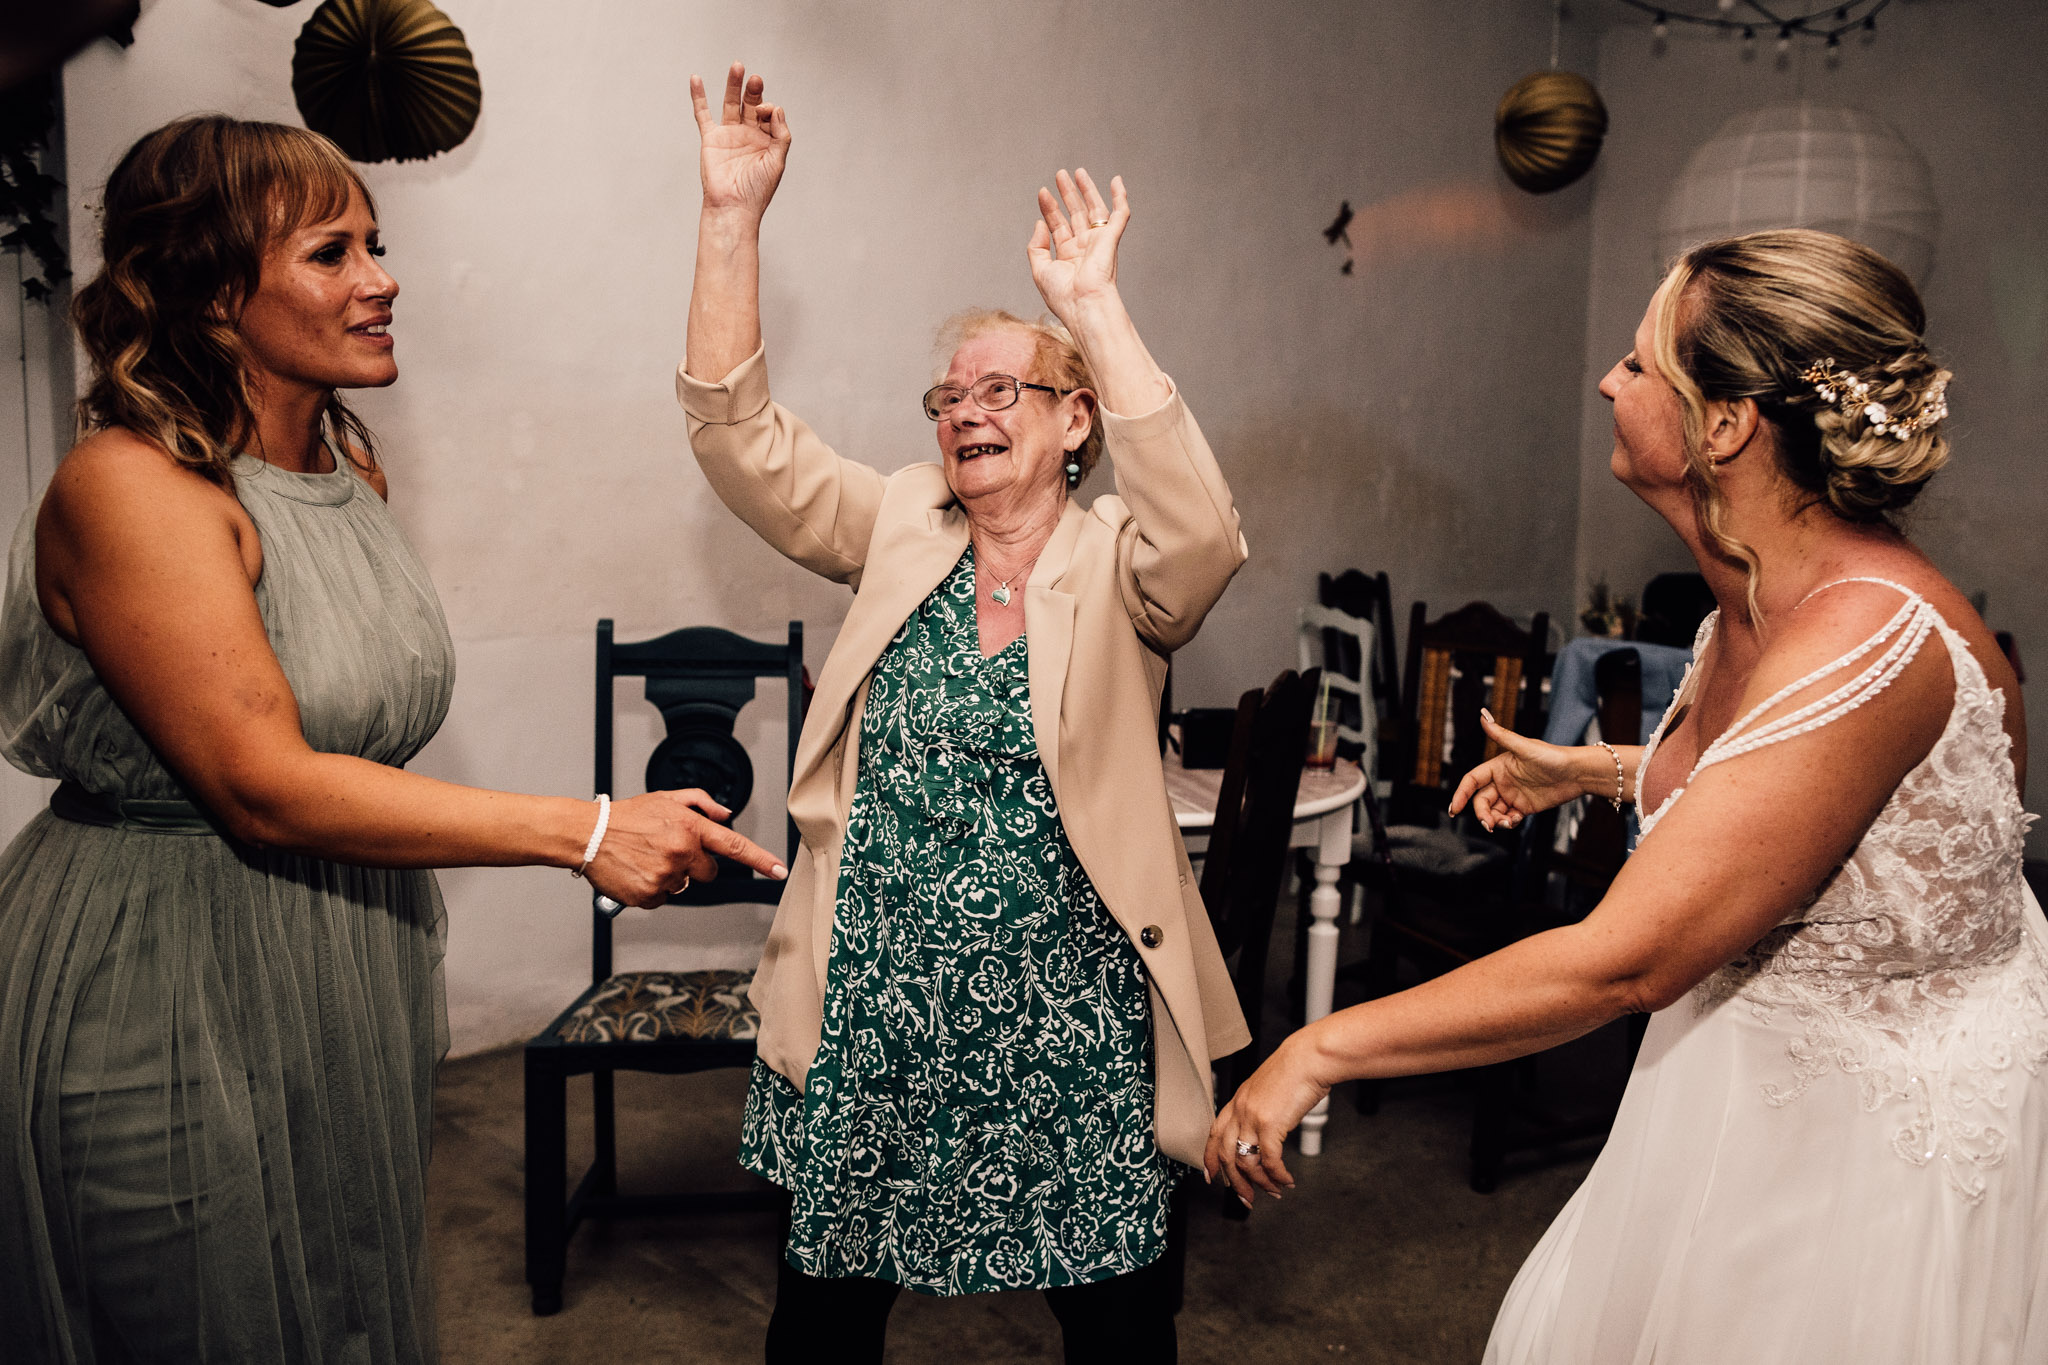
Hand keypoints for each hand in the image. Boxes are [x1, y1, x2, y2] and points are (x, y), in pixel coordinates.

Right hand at [583, 788, 786, 909]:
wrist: (588, 834)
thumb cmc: (626, 816)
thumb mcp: (665, 798)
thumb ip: (700, 803)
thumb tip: (724, 814)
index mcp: (689, 827)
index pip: (734, 845)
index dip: (760, 859)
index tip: (779, 869)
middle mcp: (681, 852)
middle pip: (708, 872)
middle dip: (694, 864)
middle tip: (667, 851)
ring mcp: (665, 875)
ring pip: (683, 885)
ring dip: (671, 876)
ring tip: (646, 859)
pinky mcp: (648, 894)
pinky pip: (662, 899)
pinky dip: (652, 890)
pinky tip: (638, 872)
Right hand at [689, 63, 790, 220]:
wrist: (733, 206)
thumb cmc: (757, 190)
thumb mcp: (777, 162)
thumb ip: (781, 135)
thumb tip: (776, 108)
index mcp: (766, 140)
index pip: (769, 114)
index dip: (769, 109)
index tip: (766, 114)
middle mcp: (748, 135)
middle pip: (751, 104)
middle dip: (754, 91)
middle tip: (755, 78)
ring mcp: (729, 135)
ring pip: (731, 103)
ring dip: (734, 85)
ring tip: (738, 66)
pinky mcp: (711, 138)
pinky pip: (703, 114)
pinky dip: (699, 97)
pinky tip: (696, 79)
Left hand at [1027, 169, 1128, 326]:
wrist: (1084, 306)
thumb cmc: (1063, 297)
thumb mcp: (1040, 270)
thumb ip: (1036, 246)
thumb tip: (1040, 223)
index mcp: (1068, 256)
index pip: (1059, 225)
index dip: (1050, 208)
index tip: (1042, 192)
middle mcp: (1084, 248)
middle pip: (1076, 213)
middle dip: (1068, 194)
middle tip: (1060, 174)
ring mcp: (1099, 242)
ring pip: (1094, 210)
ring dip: (1087, 190)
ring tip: (1077, 172)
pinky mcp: (1111, 240)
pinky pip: (1120, 215)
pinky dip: (1120, 197)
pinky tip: (1117, 181)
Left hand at [1202, 1035, 1328, 1206]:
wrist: (1310, 1057)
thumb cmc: (1296, 1069)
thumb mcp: (1268, 1088)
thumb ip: (1261, 1108)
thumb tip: (1265, 1130)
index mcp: (1237, 1101)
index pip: (1214, 1134)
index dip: (1210, 1159)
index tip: (1211, 1177)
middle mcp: (1240, 1110)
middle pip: (1226, 1155)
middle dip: (1235, 1182)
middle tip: (1246, 1198)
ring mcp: (1252, 1117)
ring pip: (1247, 1162)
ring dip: (1261, 1182)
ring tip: (1274, 1191)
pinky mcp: (1270, 1124)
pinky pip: (1269, 1160)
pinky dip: (1278, 1175)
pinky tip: (1287, 1181)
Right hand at [1448, 709, 1587, 830]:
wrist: (1577, 773)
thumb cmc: (1552, 756)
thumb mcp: (1524, 747)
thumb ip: (1501, 734)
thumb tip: (1482, 714)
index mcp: (1498, 766)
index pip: (1472, 781)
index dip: (1461, 794)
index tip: (1454, 810)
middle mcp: (1503, 781)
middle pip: (1481, 800)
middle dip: (1482, 814)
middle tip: (1489, 824)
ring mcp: (1513, 795)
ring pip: (1493, 811)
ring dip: (1494, 820)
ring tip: (1506, 823)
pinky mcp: (1524, 807)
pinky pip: (1508, 818)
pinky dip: (1508, 822)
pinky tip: (1515, 821)